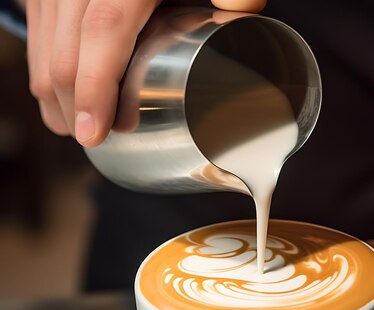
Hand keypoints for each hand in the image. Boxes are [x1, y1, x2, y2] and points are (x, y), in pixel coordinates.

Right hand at [25, 0, 266, 145]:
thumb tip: (243, 7)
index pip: (103, 31)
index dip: (95, 87)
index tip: (95, 133)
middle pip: (65, 50)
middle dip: (74, 105)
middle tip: (93, 139)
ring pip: (43, 45)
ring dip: (55, 93)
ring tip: (78, 127)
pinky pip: (38, 31)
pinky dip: (45, 67)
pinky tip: (60, 94)